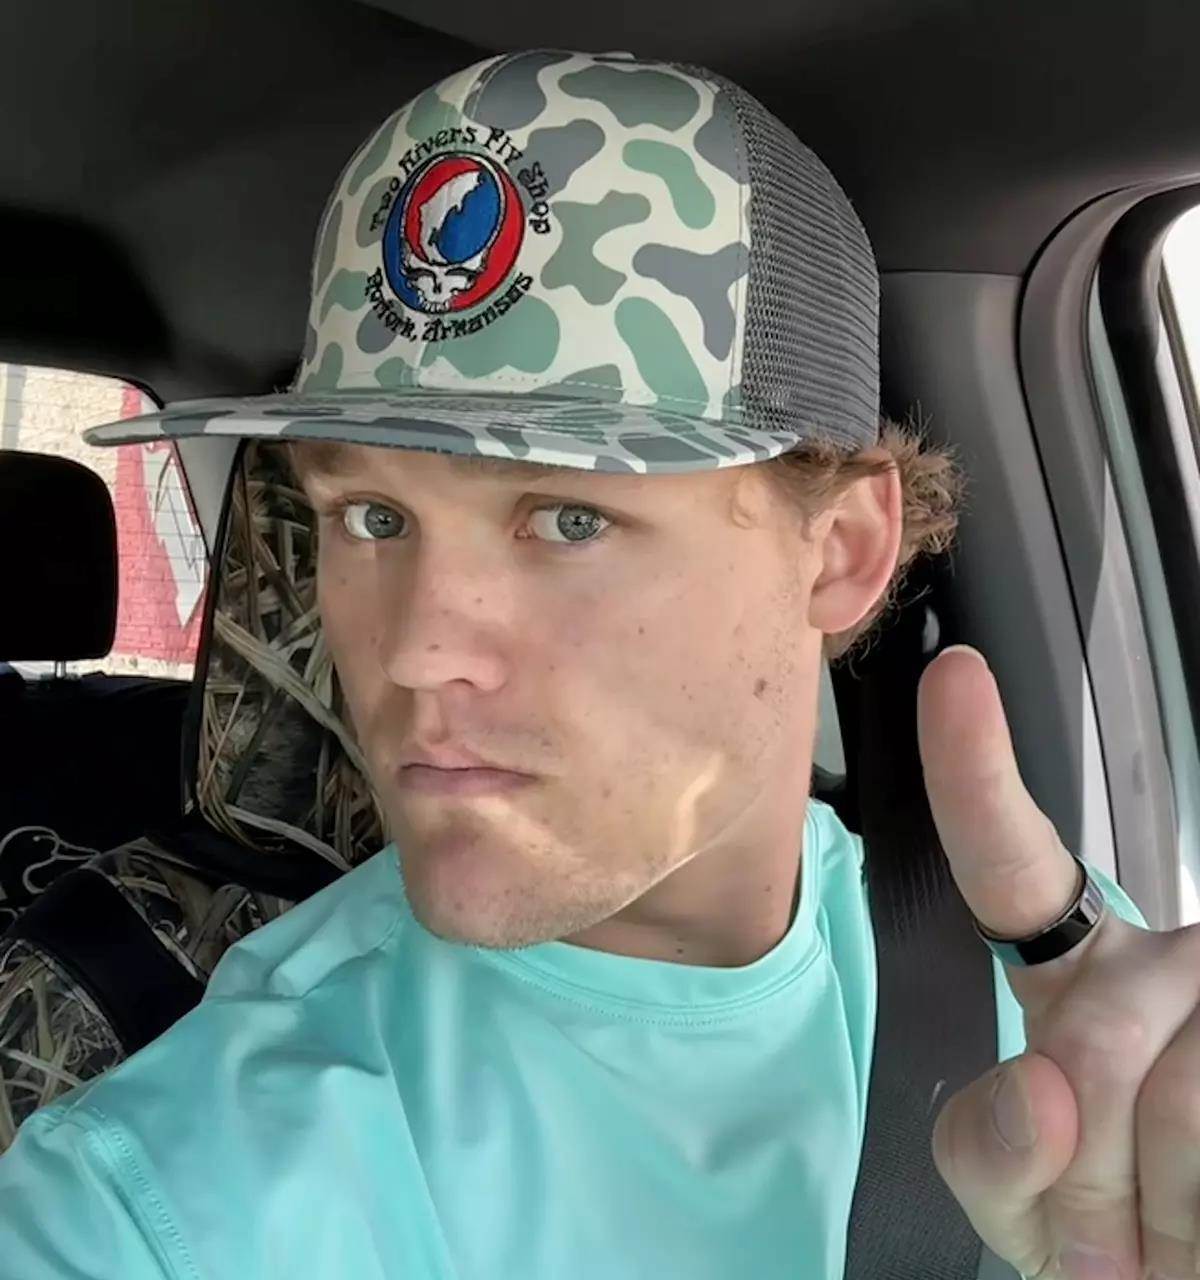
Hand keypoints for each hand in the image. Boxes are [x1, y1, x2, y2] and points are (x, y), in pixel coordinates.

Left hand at [918, 646, 1199, 1279]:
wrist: (1192, 1279)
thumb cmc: (1116, 1243)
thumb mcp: (1022, 1203)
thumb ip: (991, 1152)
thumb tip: (1047, 1090)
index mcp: (1074, 978)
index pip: (1008, 865)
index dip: (975, 770)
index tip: (952, 678)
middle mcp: (1163, 962)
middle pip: (1088, 1046)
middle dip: (1090, 1179)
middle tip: (1123, 1243)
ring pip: (1176, 1102)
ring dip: (1169, 1217)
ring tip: (1182, 1238)